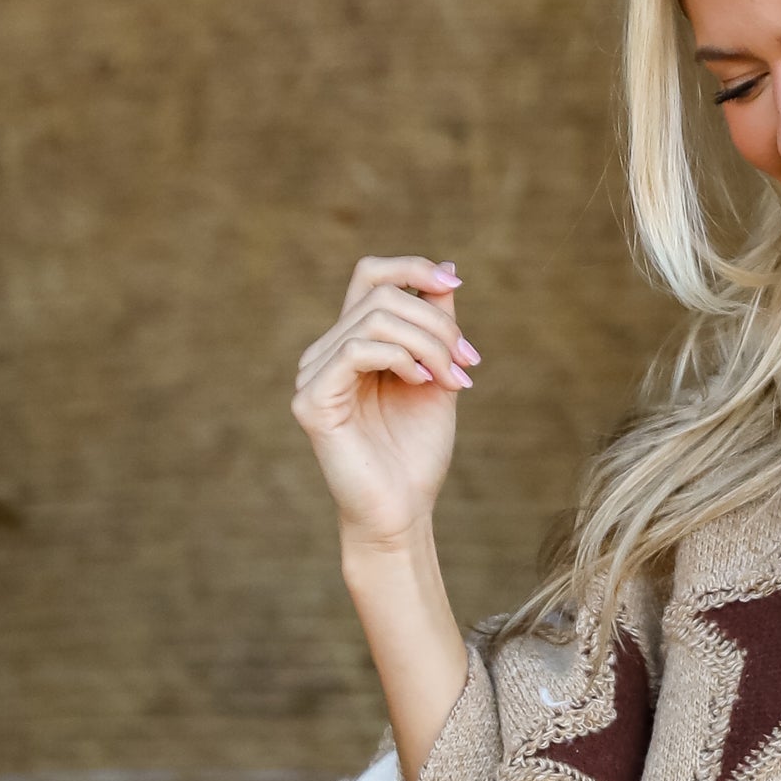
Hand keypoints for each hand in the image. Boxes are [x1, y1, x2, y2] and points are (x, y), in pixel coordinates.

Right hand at [291, 254, 478, 553]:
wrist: (403, 512)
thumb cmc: (416, 451)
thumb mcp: (438, 374)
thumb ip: (438, 325)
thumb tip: (447, 269)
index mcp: (353, 342)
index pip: (370, 275)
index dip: (412, 268)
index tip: (455, 285)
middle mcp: (327, 352)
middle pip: (382, 294)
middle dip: (437, 323)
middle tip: (468, 362)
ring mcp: (314, 374)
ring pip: (375, 319)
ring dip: (429, 344)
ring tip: (454, 380)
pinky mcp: (312, 400)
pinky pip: (357, 349)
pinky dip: (401, 358)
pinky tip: (423, 384)